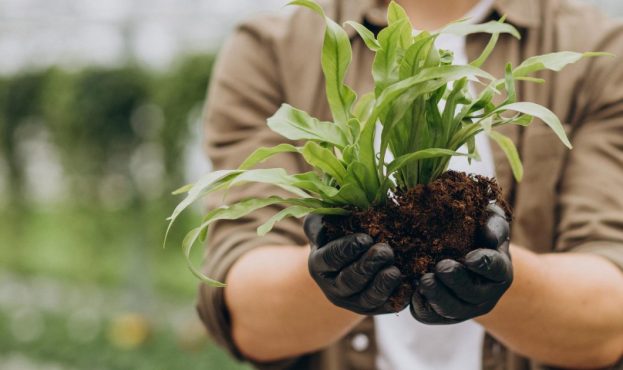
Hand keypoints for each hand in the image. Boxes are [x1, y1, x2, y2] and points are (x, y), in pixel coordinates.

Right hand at [304, 214, 404, 314]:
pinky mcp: (374, 308)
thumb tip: (323, 226)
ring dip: (383, 284)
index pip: (331, 258)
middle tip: (385, 251)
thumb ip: (319, 221)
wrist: (352, 255)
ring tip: (394, 270)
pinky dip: (400, 296)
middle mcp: (333, 287)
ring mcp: (353, 301)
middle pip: (350, 281)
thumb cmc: (338, 232)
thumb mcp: (323, 221)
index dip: (348, 249)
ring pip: (368, 298)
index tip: (365, 239)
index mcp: (319, 264)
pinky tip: (410, 284)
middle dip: (368, 266)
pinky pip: (388, 306)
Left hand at [410, 203, 512, 323]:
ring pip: (452, 311)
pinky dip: (421, 305)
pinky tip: (413, 290)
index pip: (496, 270)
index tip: (470, 257)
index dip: (484, 265)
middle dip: (457, 282)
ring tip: (424, 280)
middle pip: (473, 295)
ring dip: (438, 296)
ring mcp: (465, 308)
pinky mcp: (442, 314)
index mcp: (500, 271)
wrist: (460, 252)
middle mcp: (486, 294)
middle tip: (441, 267)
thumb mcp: (489, 220)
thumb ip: (493, 223)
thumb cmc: (476, 231)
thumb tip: (490, 236)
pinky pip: (431, 316)